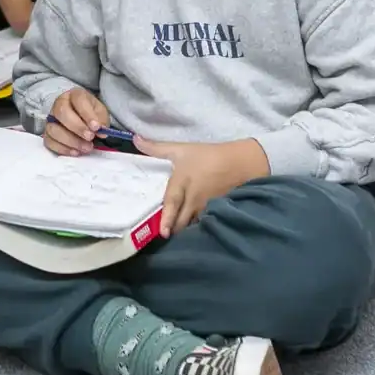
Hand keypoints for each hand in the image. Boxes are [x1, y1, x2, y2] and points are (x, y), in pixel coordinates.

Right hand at [43, 88, 109, 155]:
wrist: (81, 119)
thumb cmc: (91, 114)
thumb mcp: (100, 113)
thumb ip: (102, 121)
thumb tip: (101, 132)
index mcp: (74, 95)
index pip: (78, 100)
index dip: (87, 114)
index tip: (96, 127)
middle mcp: (59, 104)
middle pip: (62, 112)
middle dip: (77, 127)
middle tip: (90, 138)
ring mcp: (51, 119)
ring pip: (54, 129)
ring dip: (71, 141)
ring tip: (86, 147)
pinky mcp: (47, 133)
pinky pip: (49, 142)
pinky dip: (63, 149)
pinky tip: (75, 152)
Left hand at [135, 138, 268, 236]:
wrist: (240, 162)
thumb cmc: (208, 155)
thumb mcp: (181, 149)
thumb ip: (156, 148)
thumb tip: (135, 139)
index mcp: (183, 182)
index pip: (173, 203)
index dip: (168, 218)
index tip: (163, 233)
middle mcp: (194, 198)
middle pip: (182, 220)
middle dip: (174, 229)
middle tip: (165, 235)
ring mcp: (206, 207)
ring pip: (192, 224)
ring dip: (185, 228)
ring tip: (177, 233)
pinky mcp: (216, 211)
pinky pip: (204, 222)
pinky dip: (197, 226)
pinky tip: (193, 229)